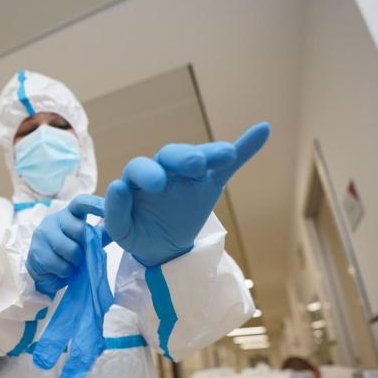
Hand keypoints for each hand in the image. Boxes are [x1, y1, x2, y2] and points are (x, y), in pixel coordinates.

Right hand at [26, 194, 105, 295]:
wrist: (45, 273)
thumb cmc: (70, 254)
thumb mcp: (89, 242)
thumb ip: (102, 234)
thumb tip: (119, 226)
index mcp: (70, 213)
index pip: (81, 202)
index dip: (95, 204)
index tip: (108, 210)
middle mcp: (55, 218)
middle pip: (80, 230)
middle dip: (86, 247)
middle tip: (82, 257)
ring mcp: (43, 233)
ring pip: (71, 250)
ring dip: (76, 263)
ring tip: (71, 265)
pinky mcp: (36, 250)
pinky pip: (60, 265)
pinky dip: (65, 272)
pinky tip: (60, 271)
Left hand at [103, 122, 269, 266]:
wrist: (160, 247)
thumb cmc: (137, 233)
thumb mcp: (121, 232)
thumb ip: (114, 212)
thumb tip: (117, 186)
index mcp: (138, 179)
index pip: (139, 168)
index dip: (146, 174)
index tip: (156, 186)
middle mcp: (163, 170)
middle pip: (170, 155)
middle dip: (182, 158)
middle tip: (194, 166)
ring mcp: (187, 175)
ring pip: (198, 156)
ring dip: (211, 153)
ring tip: (226, 154)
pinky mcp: (209, 183)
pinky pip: (227, 164)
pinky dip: (245, 147)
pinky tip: (262, 130)